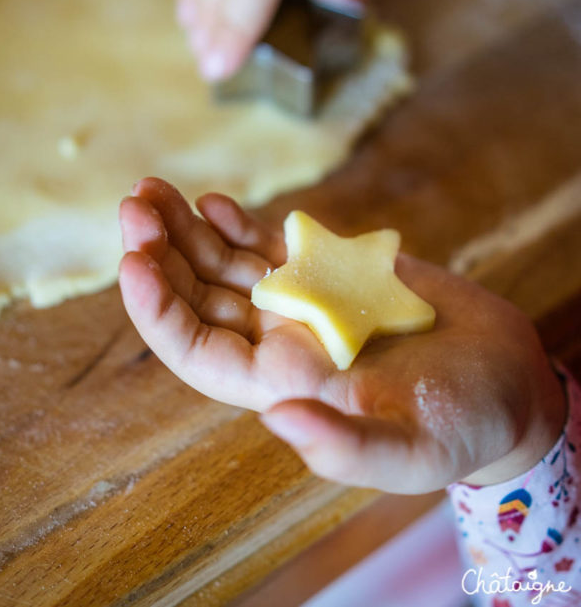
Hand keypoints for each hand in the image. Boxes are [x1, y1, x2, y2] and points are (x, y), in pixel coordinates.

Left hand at [119, 177, 563, 491]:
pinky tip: (212, 203)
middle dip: (161, 254)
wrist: (505, 378)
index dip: (159, 312)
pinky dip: (235, 224)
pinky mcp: (329, 272)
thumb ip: (349, 446)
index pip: (199, 352)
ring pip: (223, 266)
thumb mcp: (415, 448)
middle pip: (199, 298)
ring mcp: (300, 303)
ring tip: (150, 190)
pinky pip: (267, 247)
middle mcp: (279, 342)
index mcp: (285, 384)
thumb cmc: (465, 424)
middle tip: (134, 206)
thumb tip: (278, 415)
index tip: (135, 263)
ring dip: (184, 229)